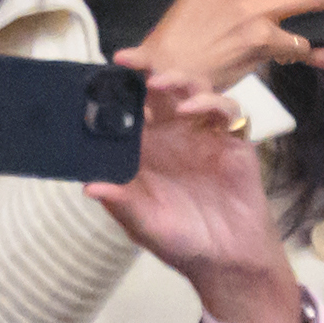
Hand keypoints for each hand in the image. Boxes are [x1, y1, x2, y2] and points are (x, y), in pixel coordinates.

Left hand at [87, 60, 304, 322]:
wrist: (229, 262)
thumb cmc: (181, 244)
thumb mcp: (144, 226)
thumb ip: (122, 203)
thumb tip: (88, 186)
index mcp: (149, 151)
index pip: (132, 109)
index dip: (118, 90)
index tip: (98, 76)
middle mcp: (175, 136)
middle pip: (161, 90)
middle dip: (145, 69)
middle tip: (126, 60)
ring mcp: (206, 136)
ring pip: (194, 90)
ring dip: (177, 80)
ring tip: (157, 83)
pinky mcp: (235, 142)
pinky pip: (227, 111)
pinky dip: (211, 103)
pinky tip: (193, 111)